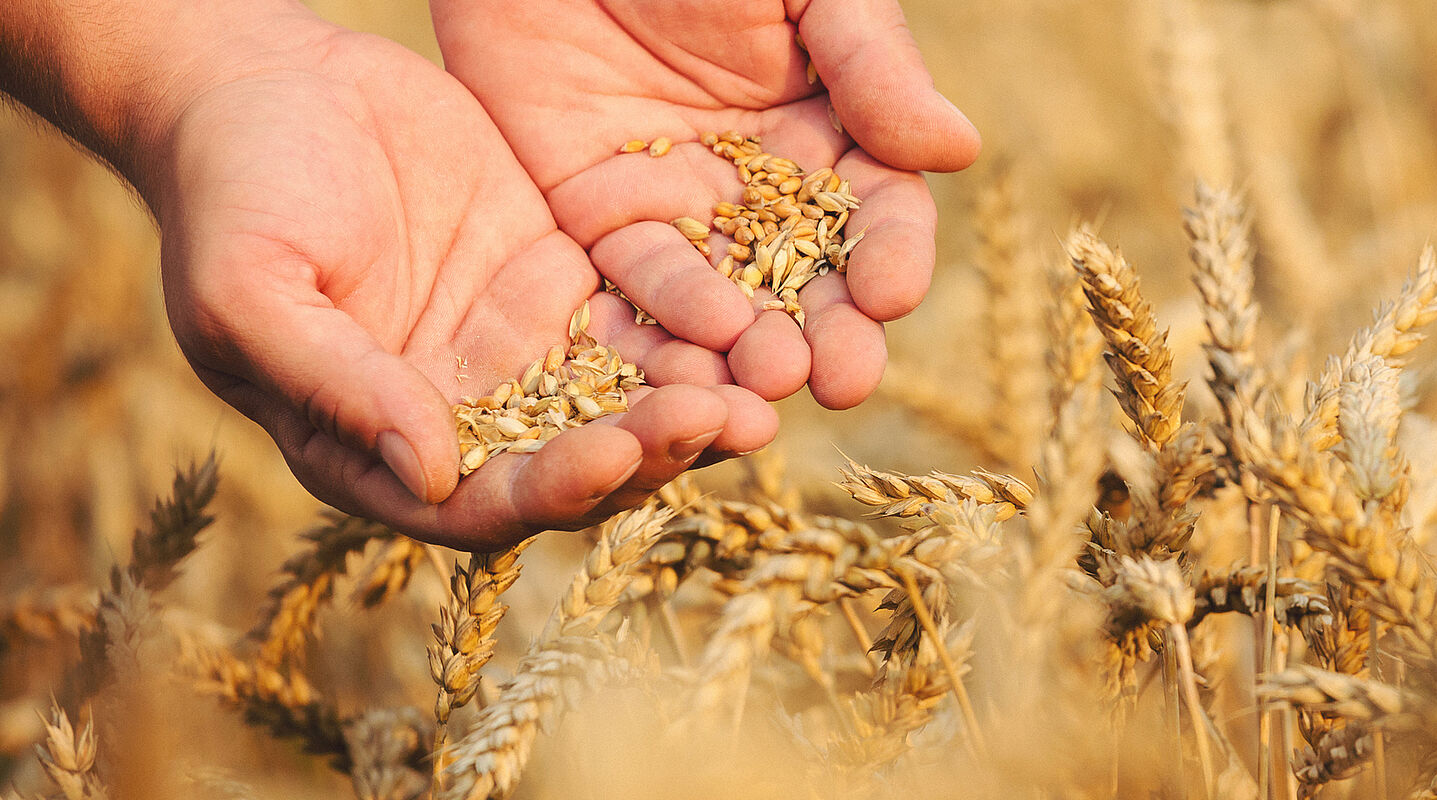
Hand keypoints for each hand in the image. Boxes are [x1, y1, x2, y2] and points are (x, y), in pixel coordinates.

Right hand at [144, 12, 775, 548]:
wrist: (265, 82)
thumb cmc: (232, 192)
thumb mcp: (254, 291)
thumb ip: (336, 381)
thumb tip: (429, 473)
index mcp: (379, 448)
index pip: (483, 504)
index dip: (554, 489)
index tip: (616, 453)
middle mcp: (463, 416)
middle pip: (577, 462)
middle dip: (653, 451)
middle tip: (730, 422)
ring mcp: (518, 350)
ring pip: (625, 397)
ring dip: (695, 401)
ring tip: (767, 384)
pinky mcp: (561, 282)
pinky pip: (640, 316)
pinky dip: (694, 325)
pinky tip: (754, 314)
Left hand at [431, 0, 980, 407]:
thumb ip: (872, 65)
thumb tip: (956, 150)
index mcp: (833, 133)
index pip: (877, 213)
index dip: (889, 256)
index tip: (890, 294)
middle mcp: (762, 187)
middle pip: (808, 280)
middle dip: (830, 333)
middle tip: (843, 380)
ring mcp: (678, 208)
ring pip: (722, 299)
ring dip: (747, 348)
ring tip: (768, 380)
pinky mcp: (592, 216)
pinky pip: (627, 282)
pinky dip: (657, 320)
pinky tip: (687, 350)